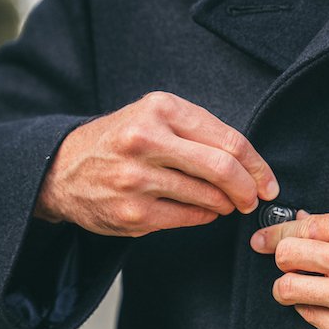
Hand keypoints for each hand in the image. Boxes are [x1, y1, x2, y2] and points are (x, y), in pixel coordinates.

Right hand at [34, 91, 278, 236]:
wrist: (60, 169)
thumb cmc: (121, 141)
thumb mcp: (156, 118)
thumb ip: (200, 133)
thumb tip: (251, 166)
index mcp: (160, 109)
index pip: (228, 140)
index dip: (257, 165)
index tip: (268, 182)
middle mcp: (146, 140)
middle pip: (223, 169)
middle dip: (248, 189)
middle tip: (253, 199)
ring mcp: (136, 179)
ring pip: (209, 198)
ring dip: (226, 205)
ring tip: (224, 203)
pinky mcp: (132, 212)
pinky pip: (189, 218)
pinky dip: (205, 217)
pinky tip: (201, 210)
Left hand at [250, 209, 328, 328]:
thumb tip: (306, 222)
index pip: (301, 226)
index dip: (277, 234)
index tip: (265, 240)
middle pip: (285, 254)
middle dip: (281, 260)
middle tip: (288, 266)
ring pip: (287, 288)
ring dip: (289, 289)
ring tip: (302, 290)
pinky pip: (309, 317)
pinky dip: (312, 311)